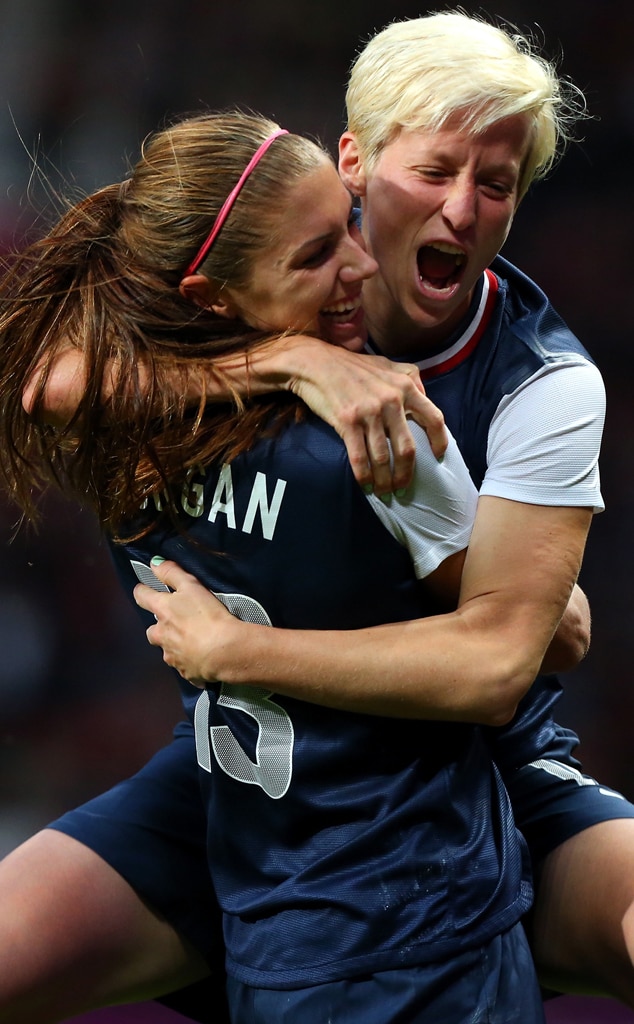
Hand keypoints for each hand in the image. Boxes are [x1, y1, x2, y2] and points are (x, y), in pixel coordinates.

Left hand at [133, 558, 241, 686]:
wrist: (224, 652)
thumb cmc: (208, 616)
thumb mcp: (191, 586)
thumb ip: (171, 573)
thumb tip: (154, 564)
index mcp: (162, 612)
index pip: (142, 597)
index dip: (142, 591)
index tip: (143, 589)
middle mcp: (161, 635)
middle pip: (151, 630)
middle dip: (159, 626)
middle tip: (175, 622)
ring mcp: (171, 656)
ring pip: (166, 649)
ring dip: (174, 644)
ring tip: (192, 640)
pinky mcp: (185, 672)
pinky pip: (183, 665)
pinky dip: (189, 660)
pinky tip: (202, 656)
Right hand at [281, 340, 446, 494]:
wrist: (316, 363)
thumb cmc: (352, 366)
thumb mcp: (388, 364)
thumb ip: (409, 377)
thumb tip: (425, 395)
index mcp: (405, 386)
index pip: (434, 418)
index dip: (439, 442)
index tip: (438, 458)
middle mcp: (391, 400)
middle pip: (407, 448)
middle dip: (406, 474)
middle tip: (403, 488)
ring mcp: (369, 412)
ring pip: (383, 457)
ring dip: (384, 481)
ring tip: (384, 492)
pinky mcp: (347, 421)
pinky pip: (359, 456)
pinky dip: (364, 476)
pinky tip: (366, 485)